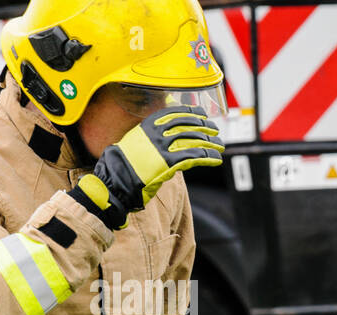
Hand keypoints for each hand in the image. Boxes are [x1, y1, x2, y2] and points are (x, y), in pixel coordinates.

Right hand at [93, 105, 223, 214]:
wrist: (116, 179)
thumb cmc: (127, 164)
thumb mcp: (137, 142)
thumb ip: (153, 136)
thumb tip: (171, 134)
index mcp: (148, 125)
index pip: (174, 113)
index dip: (191, 112)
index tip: (202, 114)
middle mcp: (156, 134)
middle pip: (188, 125)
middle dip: (205, 127)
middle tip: (215, 131)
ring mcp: (162, 148)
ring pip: (194, 140)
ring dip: (210, 143)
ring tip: (220, 146)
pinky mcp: (168, 163)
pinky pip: (194, 157)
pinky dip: (208, 157)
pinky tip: (216, 159)